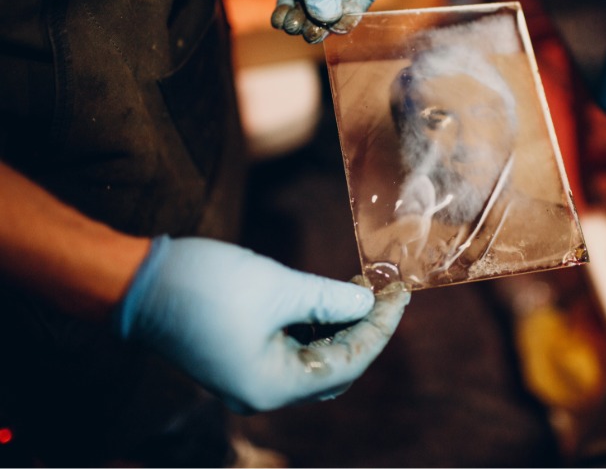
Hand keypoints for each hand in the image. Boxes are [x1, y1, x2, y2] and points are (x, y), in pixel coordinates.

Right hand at [114, 236, 408, 411]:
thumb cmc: (203, 285)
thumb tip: (368, 300)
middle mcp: (262, 391)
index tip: (402, 293)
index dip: (380, 327)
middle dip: (365, 329)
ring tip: (362, 285)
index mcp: (272, 386)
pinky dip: (315, 324)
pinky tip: (330, 296)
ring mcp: (249, 377)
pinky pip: (292, 348)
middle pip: (335, 368)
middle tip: (387, 290)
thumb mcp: (278, 287)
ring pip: (314, 358)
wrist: (135, 281)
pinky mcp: (240, 357)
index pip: (348, 363)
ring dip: (340, 324)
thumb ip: (330, 298)